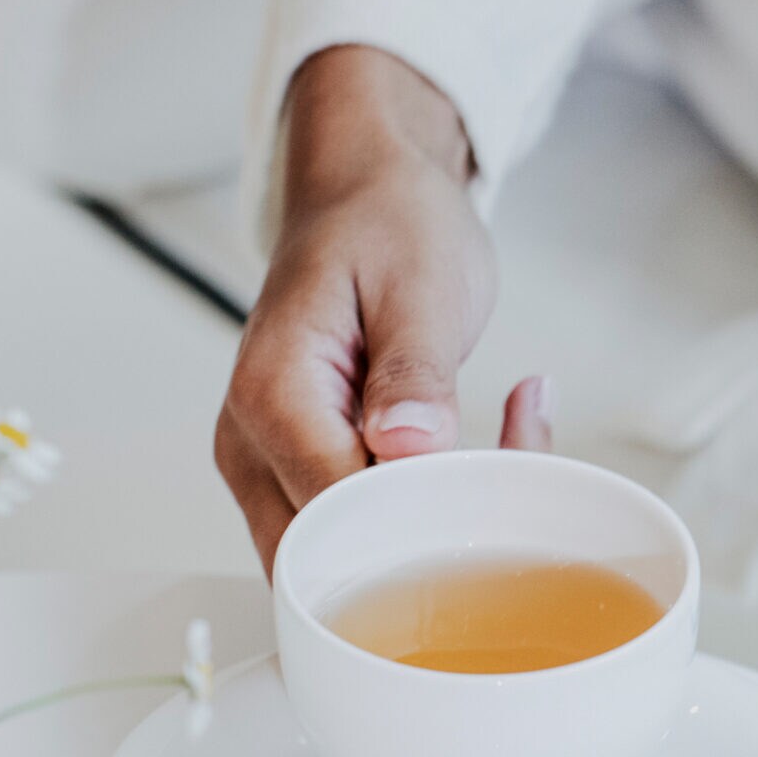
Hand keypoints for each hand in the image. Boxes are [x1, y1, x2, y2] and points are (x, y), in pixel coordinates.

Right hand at [216, 44, 551, 574]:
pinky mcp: (295, 476)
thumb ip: (414, 368)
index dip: (417, 521)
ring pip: (336, 564)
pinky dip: (412, 524)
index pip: (335, 511)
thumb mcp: (419, 279)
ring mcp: (267, 467)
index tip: (487, 491)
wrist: (362, 192)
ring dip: (420, 540)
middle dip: (422, 545)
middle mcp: (252, 444)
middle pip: (326, 558)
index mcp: (273, 395)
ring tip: (493, 463)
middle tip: (505, 482)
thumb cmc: (384, 221)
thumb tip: (407, 443)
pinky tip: (468, 470)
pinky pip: (347, 536)